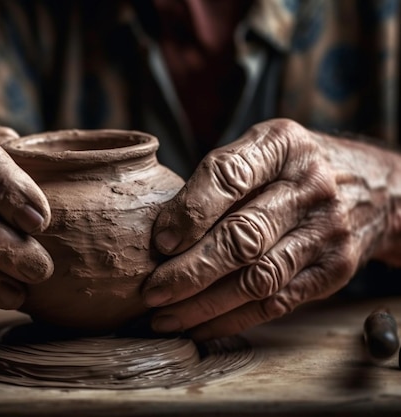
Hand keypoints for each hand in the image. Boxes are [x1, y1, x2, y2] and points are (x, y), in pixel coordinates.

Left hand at [142, 118, 396, 339]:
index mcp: (282, 145)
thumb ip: (216, 179)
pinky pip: (277, 302)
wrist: (371, 187)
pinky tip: (200, 326)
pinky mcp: (334, 270)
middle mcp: (310, 186)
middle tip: (152, 292)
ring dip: (205, 304)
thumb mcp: (261, 149)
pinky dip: (233, 319)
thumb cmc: (291, 168)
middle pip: (243, 237)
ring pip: (258, 278)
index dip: (190, 213)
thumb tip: (160, 233)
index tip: (159, 243)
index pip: (229, 176)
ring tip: (166, 318)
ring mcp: (327, 231)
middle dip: (189, 272)